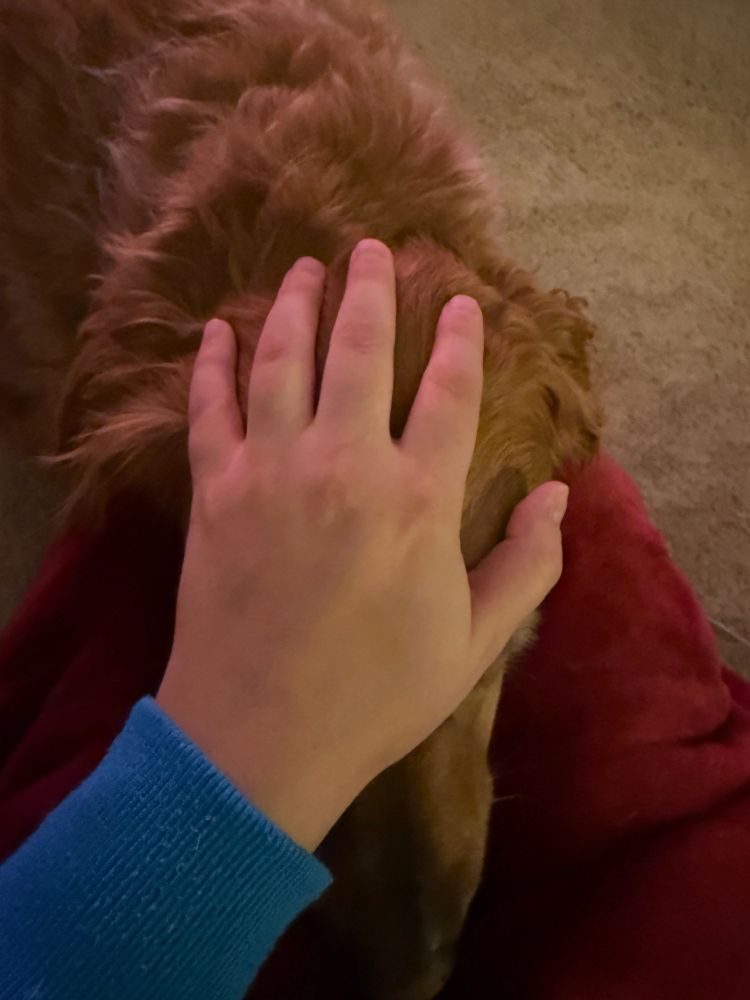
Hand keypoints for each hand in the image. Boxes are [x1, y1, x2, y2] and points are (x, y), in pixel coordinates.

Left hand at [156, 238, 567, 850]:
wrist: (260, 738)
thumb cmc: (377, 696)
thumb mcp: (475, 642)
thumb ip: (525, 564)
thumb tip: (559, 497)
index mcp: (418, 498)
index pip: (450, 392)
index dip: (462, 340)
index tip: (464, 303)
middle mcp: (346, 463)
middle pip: (361, 350)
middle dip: (371, 290)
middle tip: (373, 247)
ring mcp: (272, 470)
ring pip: (283, 360)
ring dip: (295, 305)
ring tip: (306, 267)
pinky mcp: (214, 490)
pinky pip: (210, 407)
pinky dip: (213, 363)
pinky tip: (218, 330)